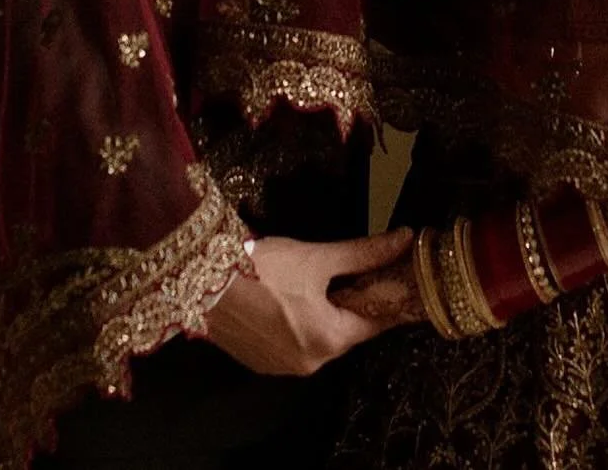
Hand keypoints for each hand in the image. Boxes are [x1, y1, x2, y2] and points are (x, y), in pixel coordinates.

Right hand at [202, 228, 412, 375]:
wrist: (202, 282)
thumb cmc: (263, 268)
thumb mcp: (318, 257)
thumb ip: (364, 253)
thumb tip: (405, 240)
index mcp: (329, 340)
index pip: (374, 324)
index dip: (386, 300)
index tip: (397, 283)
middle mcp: (310, 363)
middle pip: (345, 331)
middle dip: (351, 303)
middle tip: (353, 273)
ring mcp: (283, 367)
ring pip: (318, 338)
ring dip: (323, 314)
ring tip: (318, 283)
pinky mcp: (261, 363)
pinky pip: (293, 344)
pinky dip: (298, 325)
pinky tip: (289, 300)